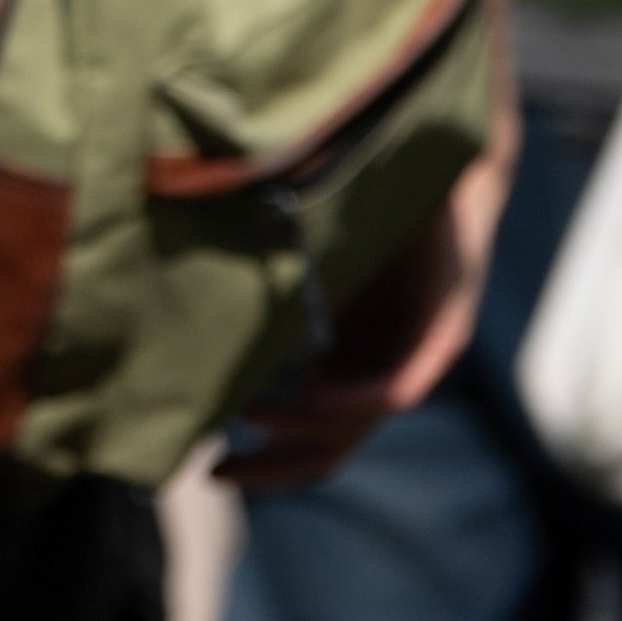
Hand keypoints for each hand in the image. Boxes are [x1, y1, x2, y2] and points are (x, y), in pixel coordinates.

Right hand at [217, 77, 516, 488]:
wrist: (428, 147)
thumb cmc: (355, 196)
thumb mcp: (295, 260)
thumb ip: (257, 298)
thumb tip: (176, 325)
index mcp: (344, 360)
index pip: (307, 438)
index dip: (262, 463)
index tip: (207, 467)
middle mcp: (376, 368)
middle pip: (328, 449)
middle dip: (273, 469)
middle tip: (219, 473)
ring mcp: (412, 357)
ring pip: (356, 425)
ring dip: (301, 430)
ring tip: (250, 416)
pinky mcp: (444, 335)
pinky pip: (400, 389)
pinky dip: (355, 402)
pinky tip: (314, 396)